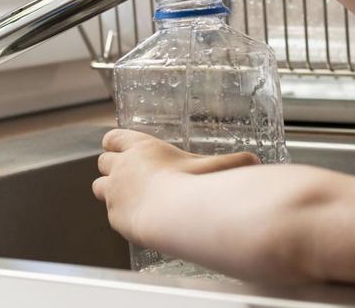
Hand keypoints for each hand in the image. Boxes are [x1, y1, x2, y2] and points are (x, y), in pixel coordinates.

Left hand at [92, 129, 259, 244]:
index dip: (116, 143)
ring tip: (128, 195)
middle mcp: (122, 166)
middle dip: (112, 166)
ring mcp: (115, 192)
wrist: (175, 215)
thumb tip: (256, 162)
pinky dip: (121, 213)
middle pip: (101, 160)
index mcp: (141, 147)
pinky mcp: (114, 215)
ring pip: (98, 185)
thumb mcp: (215, 166)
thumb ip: (234, 162)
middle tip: (127, 174)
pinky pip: (110, 212)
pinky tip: (138, 217)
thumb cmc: (194, 185)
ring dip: (109, 189)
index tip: (121, 148)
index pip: (114, 137)